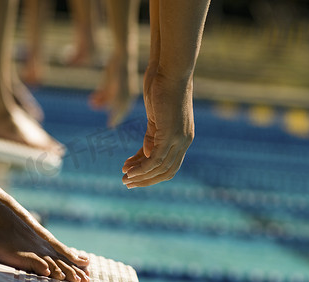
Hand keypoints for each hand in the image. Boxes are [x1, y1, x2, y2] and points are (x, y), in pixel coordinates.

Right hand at [122, 66, 193, 187]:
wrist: (170, 70)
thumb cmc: (163, 88)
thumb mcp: (156, 117)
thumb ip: (152, 136)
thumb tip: (147, 155)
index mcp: (182, 137)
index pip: (168, 164)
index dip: (150, 174)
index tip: (132, 175)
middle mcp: (184, 141)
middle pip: (167, 172)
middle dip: (146, 180)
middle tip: (127, 183)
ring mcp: (179, 138)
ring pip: (160, 168)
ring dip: (141, 176)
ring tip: (124, 179)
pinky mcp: (170, 134)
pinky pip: (155, 159)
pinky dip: (141, 168)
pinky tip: (129, 171)